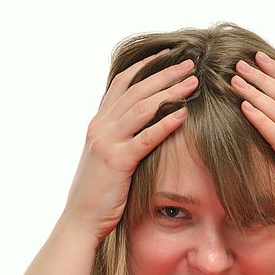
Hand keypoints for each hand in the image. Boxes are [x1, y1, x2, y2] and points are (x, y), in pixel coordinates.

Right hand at [59, 49, 199, 241]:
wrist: (81, 219)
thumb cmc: (98, 192)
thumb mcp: (105, 158)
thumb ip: (118, 137)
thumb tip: (138, 126)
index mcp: (98, 123)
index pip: (121, 84)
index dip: (144, 66)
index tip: (166, 55)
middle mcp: (100, 127)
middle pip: (136, 90)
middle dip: (164, 73)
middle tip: (190, 63)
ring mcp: (107, 143)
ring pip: (142, 108)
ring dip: (170, 92)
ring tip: (193, 83)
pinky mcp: (118, 161)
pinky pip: (146, 137)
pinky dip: (165, 123)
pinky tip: (183, 114)